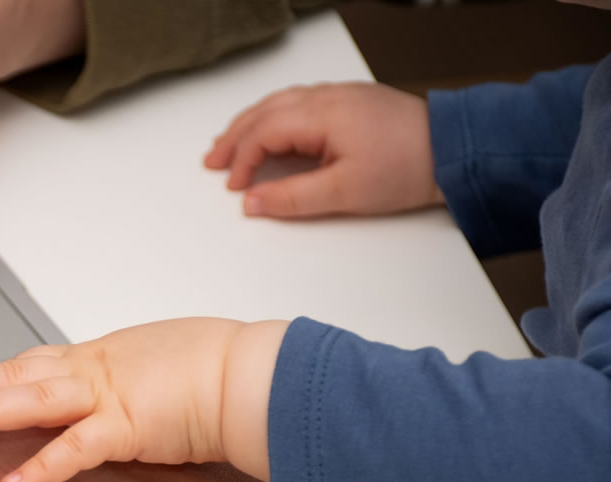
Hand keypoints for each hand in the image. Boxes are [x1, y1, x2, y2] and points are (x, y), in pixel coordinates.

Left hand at [0, 318, 287, 481]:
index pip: (21, 369)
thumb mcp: (143, 374)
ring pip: (33, 398)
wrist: (255, 375)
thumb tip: (87, 408)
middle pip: (11, 375)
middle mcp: (89, 371)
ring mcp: (108, 395)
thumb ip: (105, 392)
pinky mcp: (133, 424)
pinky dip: (45, 466)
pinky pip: (81, 447)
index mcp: (90, 361)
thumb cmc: (211, 372)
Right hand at [204, 82, 444, 218]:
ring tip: (230, 145)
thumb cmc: (407, 167)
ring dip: (250, 124)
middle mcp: (325, 96)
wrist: (453, 150)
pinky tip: (271, 130)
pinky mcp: (351, 101)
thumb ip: (292, 198)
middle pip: (264, 112)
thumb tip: (252, 202)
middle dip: (234, 137)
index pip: (263, 133)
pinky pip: (298, 102)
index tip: (234, 187)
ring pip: (279, 103)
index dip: (242, 161)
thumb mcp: (344, 192)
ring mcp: (339, 95)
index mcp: (320, 114)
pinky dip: (273, 117)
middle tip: (212, 162)